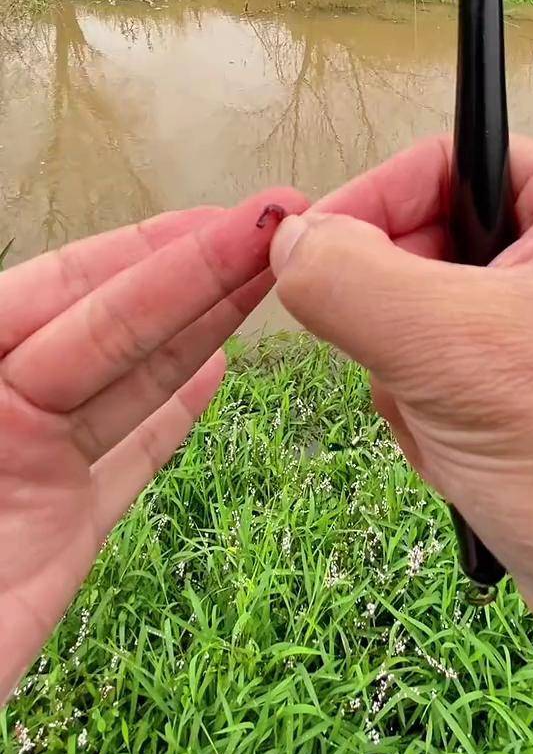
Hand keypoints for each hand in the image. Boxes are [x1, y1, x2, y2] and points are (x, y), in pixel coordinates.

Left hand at [0, 188, 305, 703]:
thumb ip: (1, 355)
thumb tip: (40, 305)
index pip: (68, 287)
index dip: (153, 251)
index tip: (229, 221)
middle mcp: (3, 401)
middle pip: (115, 325)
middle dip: (201, 274)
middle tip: (283, 229)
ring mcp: (34, 465)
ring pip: (133, 382)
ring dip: (207, 326)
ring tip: (272, 279)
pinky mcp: (61, 532)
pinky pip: (129, 459)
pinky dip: (176, 413)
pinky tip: (217, 369)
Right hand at [270, 137, 532, 753]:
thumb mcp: (457, 356)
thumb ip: (352, 279)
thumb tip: (289, 238)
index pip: (447, 161)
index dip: (372, 205)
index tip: (310, 257)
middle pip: (426, 243)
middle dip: (401, 324)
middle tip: (421, 377)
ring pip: (420, 318)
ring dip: (414, 382)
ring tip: (461, 433)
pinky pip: (438, 375)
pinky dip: (432, 420)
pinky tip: (470, 462)